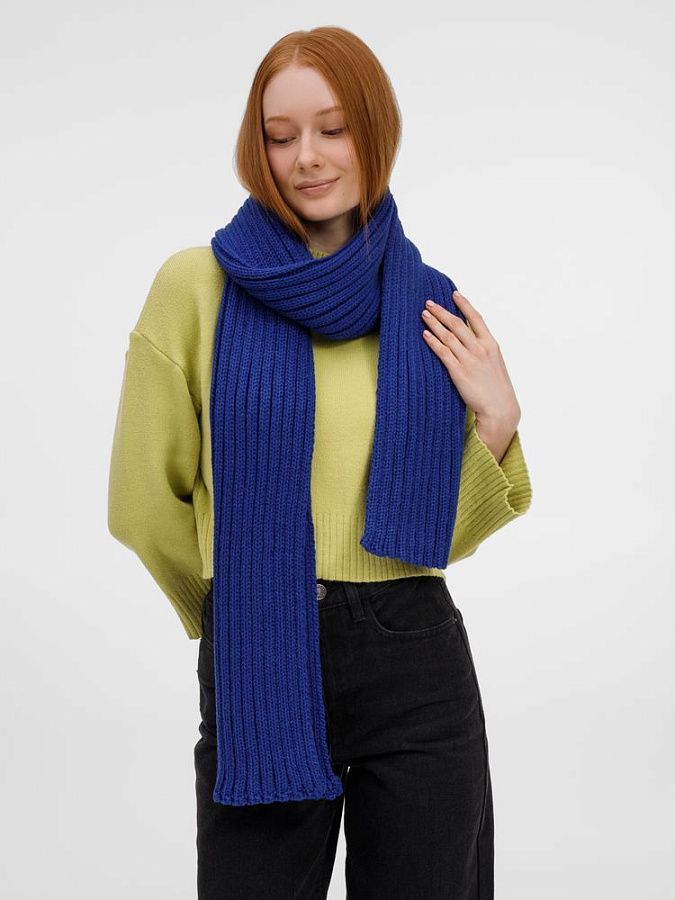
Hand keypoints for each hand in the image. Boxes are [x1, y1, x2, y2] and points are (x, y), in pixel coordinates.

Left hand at [420, 290, 520, 430]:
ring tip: (424, 314)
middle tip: (429, 303)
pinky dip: (433, 341)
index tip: (454, 294)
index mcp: (491, 344)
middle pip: (457, 324)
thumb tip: (472, 340)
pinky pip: (443, 352)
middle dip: (442, 312)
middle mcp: (480, 349)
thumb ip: (484, 349)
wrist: (500, 408)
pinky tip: (425, 334)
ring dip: (434, 323)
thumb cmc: (497, 388)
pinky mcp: (458, 372)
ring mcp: (469, 360)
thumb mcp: (496, 363)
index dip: (464, 305)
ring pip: (448, 336)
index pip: (476, 318)